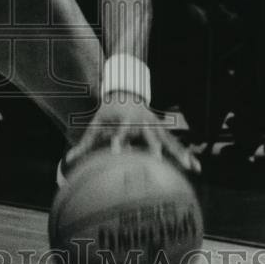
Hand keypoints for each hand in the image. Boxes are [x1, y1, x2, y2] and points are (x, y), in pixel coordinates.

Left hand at [65, 97, 200, 174]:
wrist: (125, 94)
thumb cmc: (108, 115)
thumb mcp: (95, 125)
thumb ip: (84, 145)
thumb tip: (68, 161)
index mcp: (124, 122)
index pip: (120, 133)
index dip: (119, 142)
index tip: (116, 153)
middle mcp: (142, 123)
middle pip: (149, 137)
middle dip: (154, 148)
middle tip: (157, 161)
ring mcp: (155, 127)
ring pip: (169, 141)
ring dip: (179, 153)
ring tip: (190, 168)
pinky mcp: (163, 131)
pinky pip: (176, 145)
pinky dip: (186, 155)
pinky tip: (197, 168)